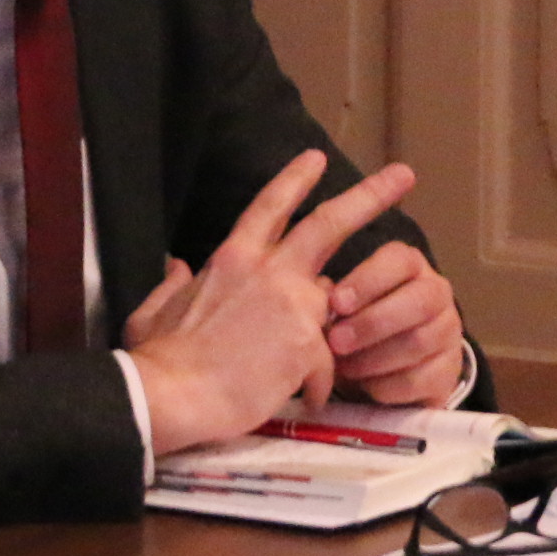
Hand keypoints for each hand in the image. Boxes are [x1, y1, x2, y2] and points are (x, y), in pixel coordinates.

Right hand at [124, 152, 417, 452]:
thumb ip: (170, 283)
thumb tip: (176, 265)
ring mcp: (293, 304)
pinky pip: (326, 362)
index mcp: (232, 257)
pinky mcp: (307, 344)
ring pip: (331, 306)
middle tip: (403, 175)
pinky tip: (298, 398)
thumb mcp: (153, 310)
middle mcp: (269, 270)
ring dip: (323, 335)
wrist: (173, 395)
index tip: (315, 157)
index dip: (294, 179)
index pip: (269, 206)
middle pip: (330, 223)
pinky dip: (315, 382)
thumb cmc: (159, 357)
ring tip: (293, 368)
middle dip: (370, 196)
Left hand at [326, 238, 467, 405]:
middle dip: (372, 323)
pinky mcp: (450, 371)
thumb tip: (316, 296)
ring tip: (343, 368)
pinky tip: (364, 386)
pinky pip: (419, 379)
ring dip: (374, 358)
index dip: (367, 281)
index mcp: (410, 266)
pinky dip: (386, 386)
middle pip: (418, 301)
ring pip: (418, 342)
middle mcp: (436, 293)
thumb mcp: (344, 305)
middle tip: (336, 341)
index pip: (398, 261)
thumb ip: (332, 298)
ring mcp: (449, 332)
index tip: (336, 303)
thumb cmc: (359, 325)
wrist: (388, 366)